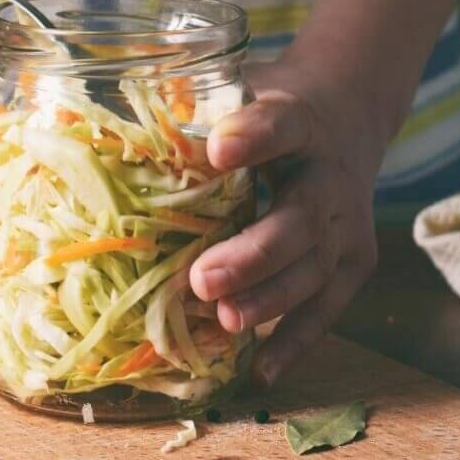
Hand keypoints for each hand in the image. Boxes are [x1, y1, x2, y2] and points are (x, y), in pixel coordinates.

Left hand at [189, 60, 382, 386]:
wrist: (347, 118)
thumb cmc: (271, 110)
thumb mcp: (240, 89)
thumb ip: (191, 109)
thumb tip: (103, 136)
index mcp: (300, 121)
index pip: (282, 125)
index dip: (254, 137)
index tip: (217, 148)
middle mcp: (330, 175)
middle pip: (300, 218)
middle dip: (254, 254)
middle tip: (203, 279)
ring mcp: (348, 223)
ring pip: (314, 268)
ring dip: (269, 300)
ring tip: (225, 322)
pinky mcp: (355, 260)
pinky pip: (327, 307)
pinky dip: (295, 340)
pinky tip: (260, 370)